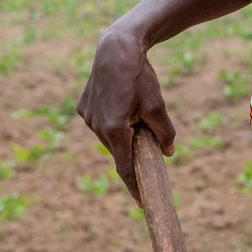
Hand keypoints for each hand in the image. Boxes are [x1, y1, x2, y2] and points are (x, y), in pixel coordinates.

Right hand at [75, 27, 175, 198]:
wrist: (116, 48)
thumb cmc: (139, 77)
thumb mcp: (158, 106)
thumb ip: (164, 132)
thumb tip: (168, 153)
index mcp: (115, 130)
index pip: (125, 169)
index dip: (135, 187)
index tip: (142, 202)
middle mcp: (97, 127)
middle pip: (119, 151)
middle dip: (133, 151)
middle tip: (149, 141)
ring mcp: (87, 118)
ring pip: (110, 137)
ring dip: (123, 134)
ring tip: (135, 112)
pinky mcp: (83, 108)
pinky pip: (100, 122)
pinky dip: (112, 121)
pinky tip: (121, 102)